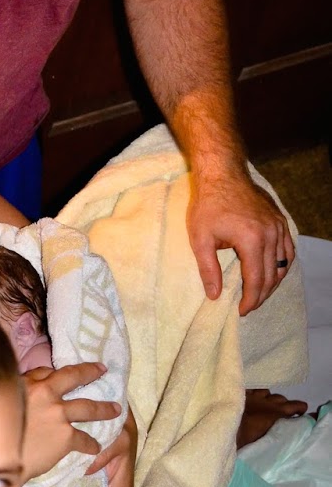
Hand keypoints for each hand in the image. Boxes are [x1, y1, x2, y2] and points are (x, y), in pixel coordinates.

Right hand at [22, 363, 119, 481]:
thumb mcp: (4, 402)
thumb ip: (20, 391)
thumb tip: (35, 385)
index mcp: (29, 384)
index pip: (50, 371)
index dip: (65, 370)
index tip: (79, 368)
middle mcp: (47, 395)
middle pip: (74, 378)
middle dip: (91, 373)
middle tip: (102, 371)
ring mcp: (59, 415)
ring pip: (89, 408)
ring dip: (104, 409)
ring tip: (115, 410)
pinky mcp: (66, 437)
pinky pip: (85, 439)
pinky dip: (92, 444)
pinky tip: (96, 448)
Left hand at [186, 172, 293, 316]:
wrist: (222, 175)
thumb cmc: (208, 205)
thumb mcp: (200, 239)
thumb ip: (208, 269)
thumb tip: (214, 295)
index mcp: (251, 240)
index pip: (256, 280)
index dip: (251, 299)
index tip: (242, 311)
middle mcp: (270, 234)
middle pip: (272, 275)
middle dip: (261, 295)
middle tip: (250, 306)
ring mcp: (278, 227)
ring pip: (283, 264)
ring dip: (273, 282)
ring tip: (259, 294)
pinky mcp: (280, 221)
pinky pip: (288, 250)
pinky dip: (282, 265)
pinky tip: (273, 273)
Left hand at [236, 388, 308, 448]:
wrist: (223, 428)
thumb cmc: (245, 439)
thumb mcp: (267, 438)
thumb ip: (276, 432)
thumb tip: (282, 431)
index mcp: (277, 413)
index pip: (296, 406)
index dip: (299, 408)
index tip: (300, 413)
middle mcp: (268, 401)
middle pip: (281, 398)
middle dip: (283, 404)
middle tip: (280, 413)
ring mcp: (253, 396)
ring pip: (267, 392)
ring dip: (268, 398)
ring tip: (265, 404)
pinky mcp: (240, 393)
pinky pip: (251, 390)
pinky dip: (253, 394)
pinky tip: (250, 398)